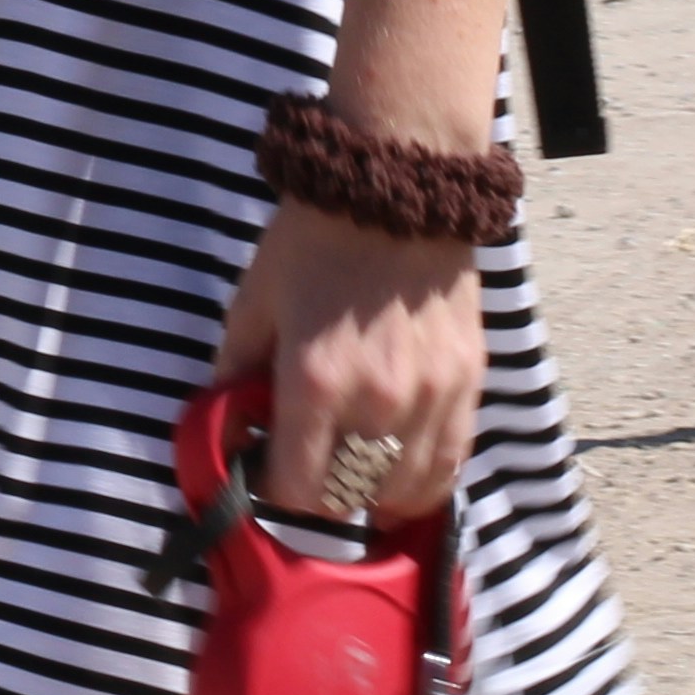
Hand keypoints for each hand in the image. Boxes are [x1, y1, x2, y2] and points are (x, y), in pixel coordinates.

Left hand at [217, 195, 487, 531]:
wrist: (396, 197)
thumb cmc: (312, 247)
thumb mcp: (253, 303)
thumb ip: (236, 370)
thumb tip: (224, 423)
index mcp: (316, 381)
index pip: (299, 488)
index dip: (274, 489)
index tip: (264, 470)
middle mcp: (379, 402)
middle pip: (350, 497)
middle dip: (320, 491)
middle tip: (306, 463)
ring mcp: (432, 399)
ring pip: (405, 494)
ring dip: (373, 492)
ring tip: (352, 467)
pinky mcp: (470, 387)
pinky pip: (451, 465)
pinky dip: (422, 480)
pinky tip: (398, 469)